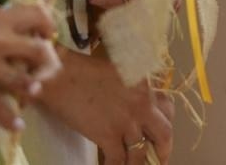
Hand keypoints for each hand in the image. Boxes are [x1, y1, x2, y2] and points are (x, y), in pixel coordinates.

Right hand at [0, 4, 61, 131]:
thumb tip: (8, 34)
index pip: (38, 15)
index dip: (47, 27)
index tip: (46, 37)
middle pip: (40, 52)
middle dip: (46, 63)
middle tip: (42, 71)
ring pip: (25, 82)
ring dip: (31, 91)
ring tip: (32, 96)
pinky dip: (10, 120)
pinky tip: (17, 125)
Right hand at [35, 46, 174, 163]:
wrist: (58, 75)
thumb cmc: (81, 70)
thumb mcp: (118, 72)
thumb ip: (133, 89)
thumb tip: (135, 107)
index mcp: (145, 84)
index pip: (167, 107)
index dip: (166, 122)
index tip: (161, 131)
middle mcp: (142, 103)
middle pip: (164, 133)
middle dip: (163, 150)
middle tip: (159, 159)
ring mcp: (126, 121)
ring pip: (141, 153)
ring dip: (138, 163)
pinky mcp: (108, 136)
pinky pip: (118, 161)